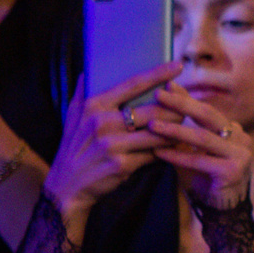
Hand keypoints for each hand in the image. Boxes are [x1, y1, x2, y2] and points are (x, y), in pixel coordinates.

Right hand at [44, 64, 174, 222]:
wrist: (67, 187)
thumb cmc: (74, 148)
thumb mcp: (72, 117)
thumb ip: (83, 92)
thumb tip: (90, 70)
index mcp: (94, 105)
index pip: (133, 84)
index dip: (158, 74)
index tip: (178, 65)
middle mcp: (103, 122)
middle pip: (152, 110)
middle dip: (174, 108)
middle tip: (186, 106)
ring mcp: (113, 144)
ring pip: (157, 133)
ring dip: (174, 131)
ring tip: (184, 127)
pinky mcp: (122, 165)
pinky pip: (153, 154)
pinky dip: (165, 151)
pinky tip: (173, 148)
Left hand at [148, 81, 253, 211]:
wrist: (222, 211)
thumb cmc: (204, 178)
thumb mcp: (194, 148)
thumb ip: (185, 127)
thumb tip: (167, 97)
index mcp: (233, 130)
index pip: (207, 109)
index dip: (186, 98)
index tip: (165, 86)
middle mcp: (241, 138)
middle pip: (208, 116)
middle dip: (182, 104)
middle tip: (159, 95)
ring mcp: (240, 154)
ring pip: (203, 138)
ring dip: (175, 130)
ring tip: (152, 125)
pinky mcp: (233, 171)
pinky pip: (200, 160)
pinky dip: (177, 156)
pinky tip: (159, 152)